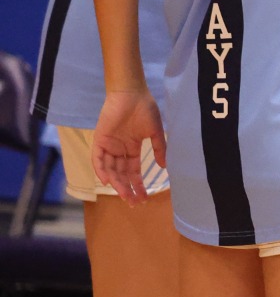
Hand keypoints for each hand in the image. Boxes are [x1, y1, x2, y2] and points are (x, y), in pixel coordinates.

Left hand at [91, 89, 164, 205]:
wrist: (132, 93)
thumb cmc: (145, 110)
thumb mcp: (155, 132)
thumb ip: (159, 149)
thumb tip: (165, 167)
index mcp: (132, 148)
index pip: (134, 171)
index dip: (138, 185)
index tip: (144, 198)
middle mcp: (119, 150)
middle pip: (122, 174)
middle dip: (128, 189)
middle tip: (134, 202)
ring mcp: (109, 145)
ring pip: (110, 169)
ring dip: (117, 183)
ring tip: (125, 195)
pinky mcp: (99, 140)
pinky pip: (98, 159)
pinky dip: (101, 170)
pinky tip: (108, 181)